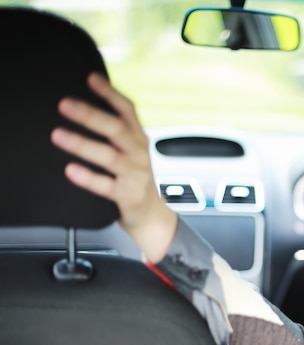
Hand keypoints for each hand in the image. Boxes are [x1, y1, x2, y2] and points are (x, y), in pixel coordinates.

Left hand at [51, 72, 176, 262]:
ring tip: (58, 135)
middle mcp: (139, 153)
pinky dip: (88, 178)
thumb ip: (116, 131)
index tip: (90, 78)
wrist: (151, 214)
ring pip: (110, 156)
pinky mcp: (128, 196)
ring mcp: (135, 175)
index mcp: (139, 138)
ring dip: (83, 144)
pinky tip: (71, 170)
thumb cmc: (134, 179)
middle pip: (117, 129)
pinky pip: (107, 186)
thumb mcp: (131, 151)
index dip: (110, 93)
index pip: (127, 110)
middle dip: (90, 115)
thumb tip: (85, 106)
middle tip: (65, 105)